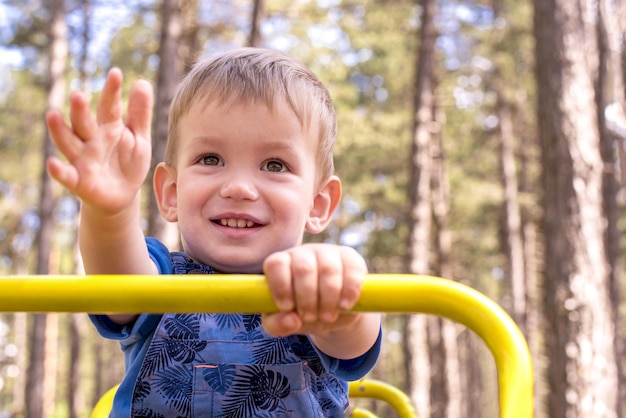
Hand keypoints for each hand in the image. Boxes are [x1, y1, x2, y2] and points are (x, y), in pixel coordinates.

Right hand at [45, 68, 152, 214]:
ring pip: (68, 142)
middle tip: (78, 95)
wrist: (123, 195)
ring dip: (60, 131)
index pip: (110, 107)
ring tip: (53, 116)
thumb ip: (140, 113)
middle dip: (80, 109)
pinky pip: (66, 175)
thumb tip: (141, 81)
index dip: (112, 92)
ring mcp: (82, 159)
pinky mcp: (78, 180)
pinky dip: (58, 170)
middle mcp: (91, 139)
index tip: (116, 73)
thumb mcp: (139, 138)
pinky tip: (52, 164)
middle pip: (83, 122)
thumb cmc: (129, 162)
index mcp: (108, 127)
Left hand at [261, 243, 366, 336]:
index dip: (281, 286)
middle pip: (304, 268)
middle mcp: (303, 253)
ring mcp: (328, 252)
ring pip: (328, 269)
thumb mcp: (284, 323)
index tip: (287, 307)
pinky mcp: (351, 258)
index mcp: (281, 263)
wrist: (332, 313)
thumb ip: (278, 325)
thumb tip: (292, 320)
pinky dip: (349, 291)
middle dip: (307, 298)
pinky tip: (345, 305)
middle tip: (310, 317)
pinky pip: (352, 269)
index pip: (277, 264)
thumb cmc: (301, 313)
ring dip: (328, 298)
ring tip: (327, 317)